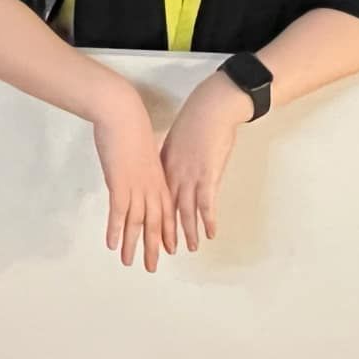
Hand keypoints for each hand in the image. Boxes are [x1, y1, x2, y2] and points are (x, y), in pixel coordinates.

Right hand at [90, 98, 175, 271]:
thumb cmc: (130, 126)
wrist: (122, 113)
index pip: (166, 211)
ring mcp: (136, 186)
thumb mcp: (142, 149)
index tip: (169, 249)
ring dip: (133, 245)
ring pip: (137, 222)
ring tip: (129, 263)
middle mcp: (151, 186)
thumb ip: (142, 166)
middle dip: (153, 247)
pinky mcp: (119, 183)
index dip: (167, 231)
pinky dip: (116, 230)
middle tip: (150, 267)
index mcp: (158, 178)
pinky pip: (119, 212)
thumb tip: (136, 174)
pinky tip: (113, 245)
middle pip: (154, 223)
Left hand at [160, 71, 250, 251]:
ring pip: (185, 210)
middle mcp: (174, 174)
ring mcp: (190, 176)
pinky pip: (206, 203)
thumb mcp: (175, 138)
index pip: (156, 198)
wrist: (210, 107)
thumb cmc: (195, 117)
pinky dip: (208, 220)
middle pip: (167, 208)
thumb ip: (171, 156)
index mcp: (165, 165)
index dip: (152, 217)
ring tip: (187, 248)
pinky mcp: (207, 174)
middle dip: (164, 232)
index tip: (147, 231)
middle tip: (161, 251)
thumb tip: (170, 165)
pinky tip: (210, 233)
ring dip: (186, 232)